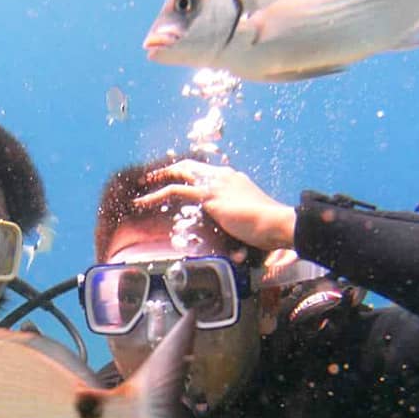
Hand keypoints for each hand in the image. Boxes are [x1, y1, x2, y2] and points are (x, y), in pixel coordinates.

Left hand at [133, 159, 296, 251]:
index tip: (180, 178)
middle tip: (156, 176)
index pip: (207, 171)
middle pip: (191, 166)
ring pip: (180, 173)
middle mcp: (224, 176)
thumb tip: (237, 251)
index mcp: (234, 179)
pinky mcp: (208, 196)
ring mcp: (215, 184)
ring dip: (159, 178)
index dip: (191, 174)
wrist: (276, 222)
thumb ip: (239, 226)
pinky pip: (174, 191)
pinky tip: (143, 202)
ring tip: (144, 185)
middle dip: (172, 169)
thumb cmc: (269, 227)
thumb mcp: (250, 221)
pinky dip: (155, 195)